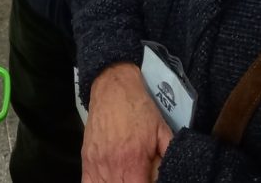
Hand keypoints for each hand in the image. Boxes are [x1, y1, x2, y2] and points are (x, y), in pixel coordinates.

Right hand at [82, 64, 171, 182]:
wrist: (114, 87)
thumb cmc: (138, 108)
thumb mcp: (162, 131)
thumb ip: (168, 156)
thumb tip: (173, 173)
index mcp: (134, 162)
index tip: (149, 180)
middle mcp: (113, 166)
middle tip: (140, 177)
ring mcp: (97, 164)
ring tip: (127, 177)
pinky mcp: (86, 160)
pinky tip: (109, 180)